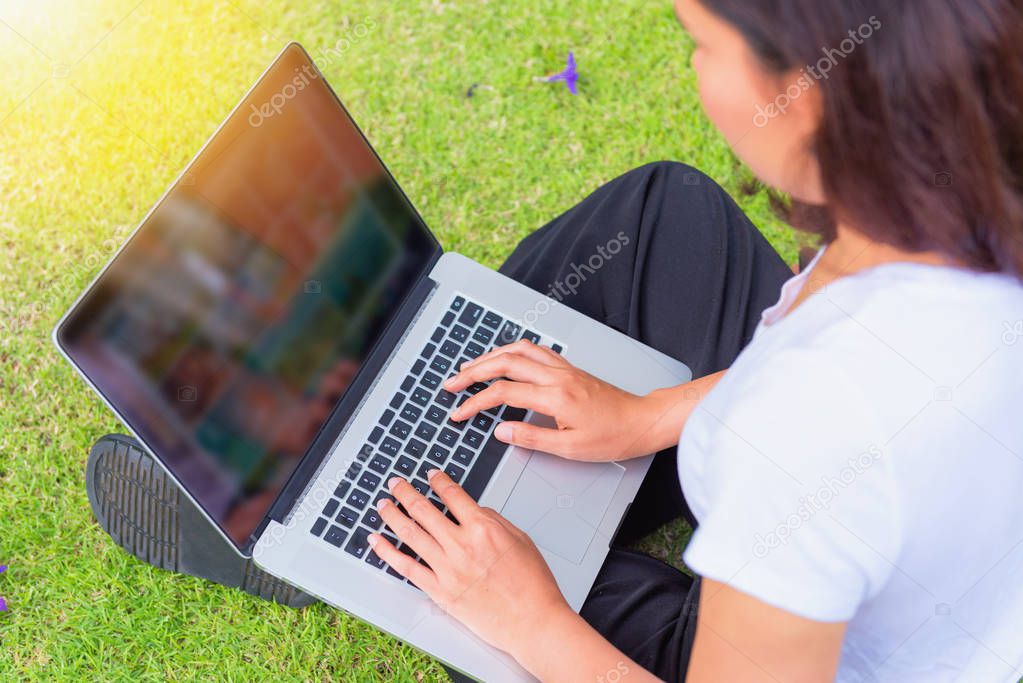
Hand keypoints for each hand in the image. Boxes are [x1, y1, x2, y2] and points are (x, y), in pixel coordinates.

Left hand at [368, 470, 571, 657]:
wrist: (532, 621)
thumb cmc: (533, 585)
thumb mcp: (521, 539)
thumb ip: (494, 520)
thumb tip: (474, 510)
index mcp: (484, 528)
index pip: (453, 494)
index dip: (438, 480)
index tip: (430, 475)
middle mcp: (461, 545)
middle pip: (423, 509)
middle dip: (406, 492)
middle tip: (396, 483)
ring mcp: (447, 568)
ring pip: (409, 534)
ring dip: (392, 515)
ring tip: (382, 504)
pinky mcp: (439, 591)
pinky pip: (405, 568)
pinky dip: (387, 552)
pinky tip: (377, 541)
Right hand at [442, 339, 654, 460]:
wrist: (642, 420)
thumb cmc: (613, 436)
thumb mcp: (570, 448)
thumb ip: (532, 438)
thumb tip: (501, 431)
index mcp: (555, 397)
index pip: (503, 393)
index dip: (475, 402)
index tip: (459, 413)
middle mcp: (556, 376)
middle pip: (505, 363)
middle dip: (473, 372)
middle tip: (451, 383)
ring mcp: (563, 368)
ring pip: (519, 350)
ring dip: (490, 355)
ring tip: (470, 368)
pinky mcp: (569, 368)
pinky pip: (535, 349)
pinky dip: (512, 350)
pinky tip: (504, 357)